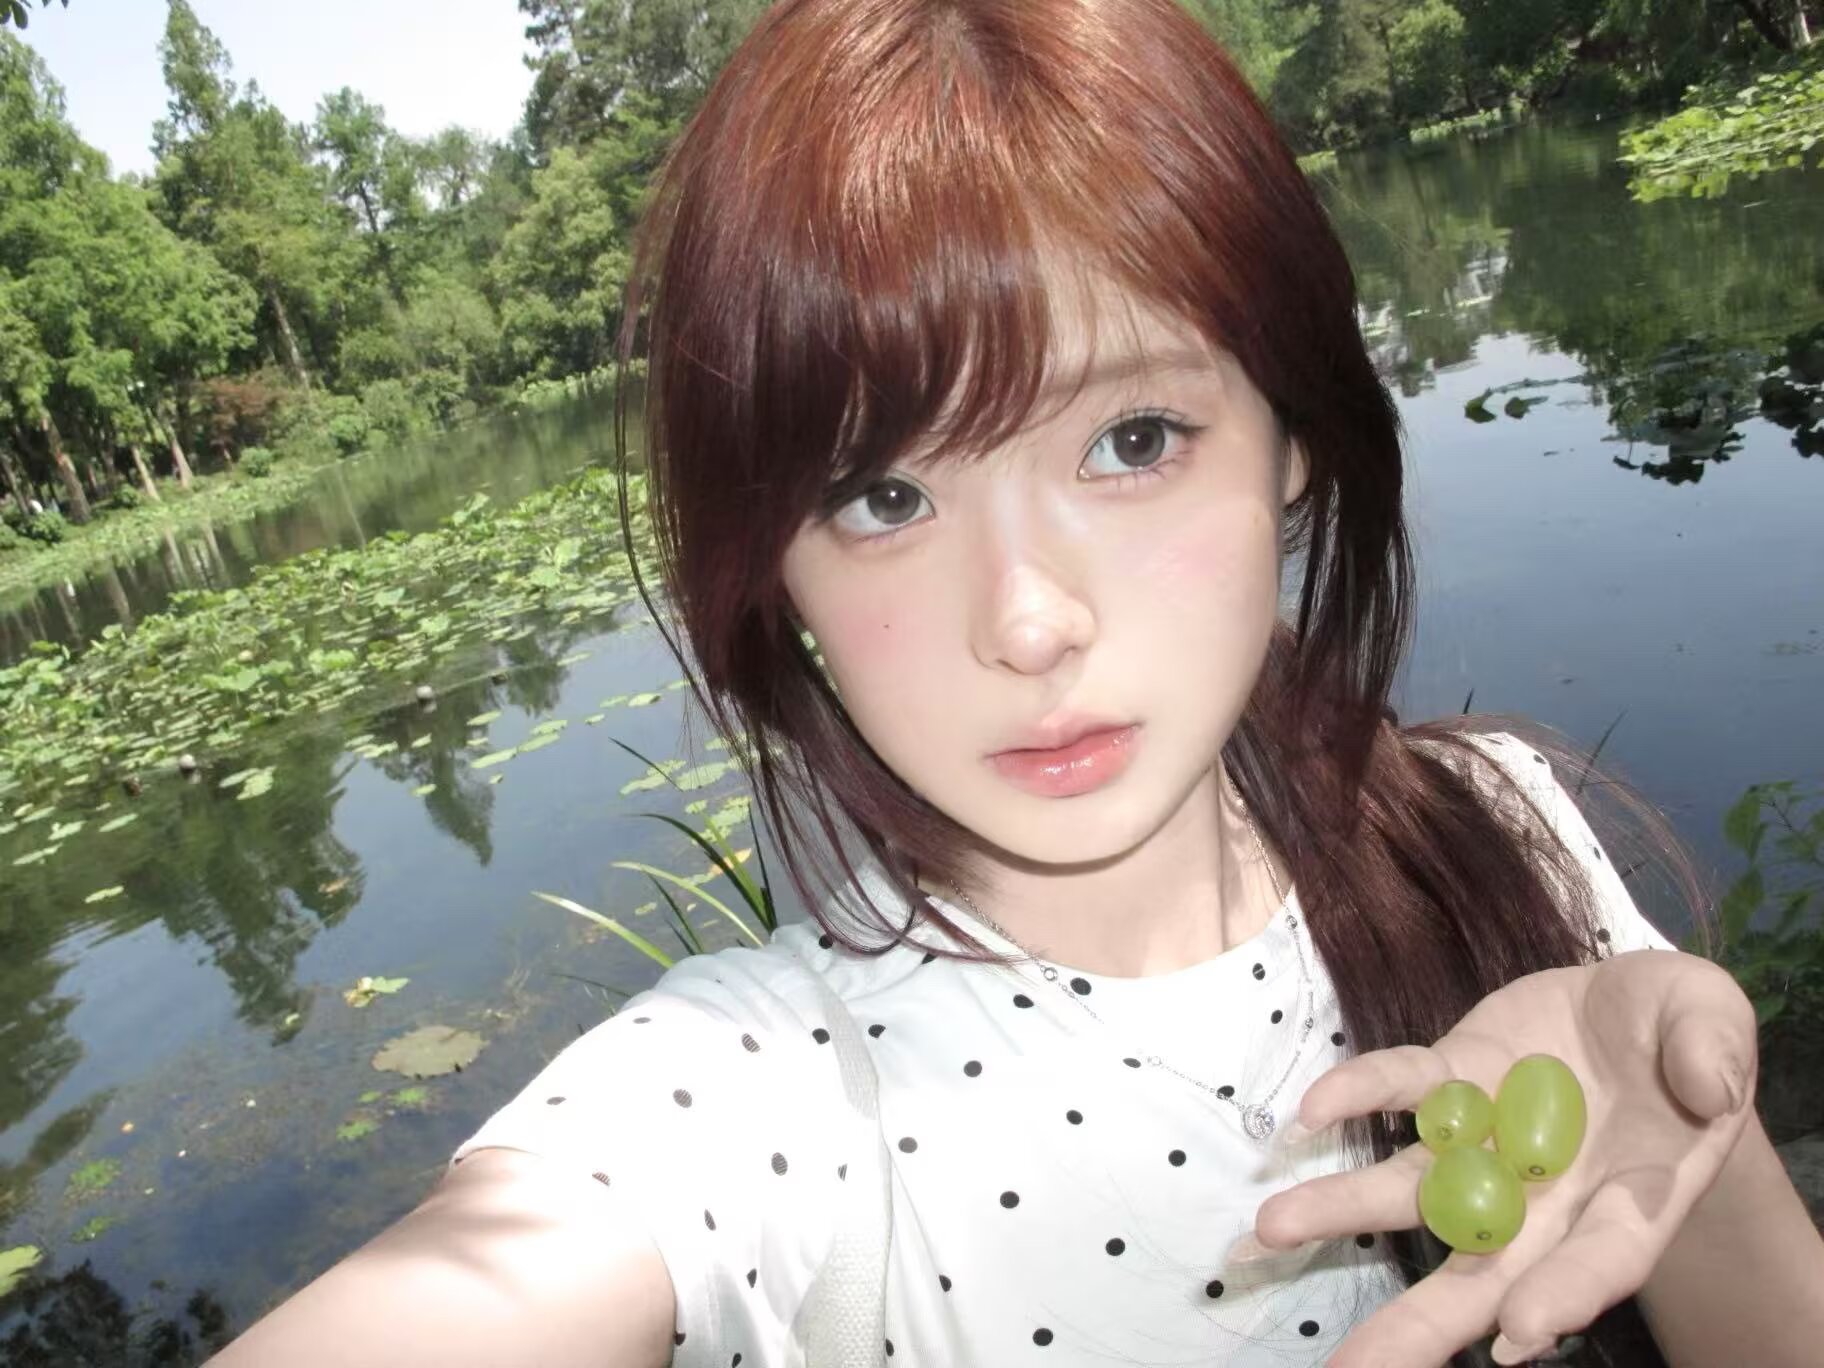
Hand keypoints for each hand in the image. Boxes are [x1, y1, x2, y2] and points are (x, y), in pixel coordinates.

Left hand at [1246, 949, 1757, 1366]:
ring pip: (1416, 1192)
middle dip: (1418, 1326)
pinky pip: (1403, 1091)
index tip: (1517, 1336)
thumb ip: (1714, 1051)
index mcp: (1632, 1201)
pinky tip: (1310, 1111)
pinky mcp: (1455, 1076)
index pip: (1600, 1262)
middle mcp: (1549, 1195)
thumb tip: (1709, 1085)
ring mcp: (1491, 1140)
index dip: (1565, 1298)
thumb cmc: (1688, 1033)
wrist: (1637, 1010)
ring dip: (1344, 1210)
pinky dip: (1359, 1097)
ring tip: (1273, 1230)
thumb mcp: (1717, 1022)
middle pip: (1483, 1274)